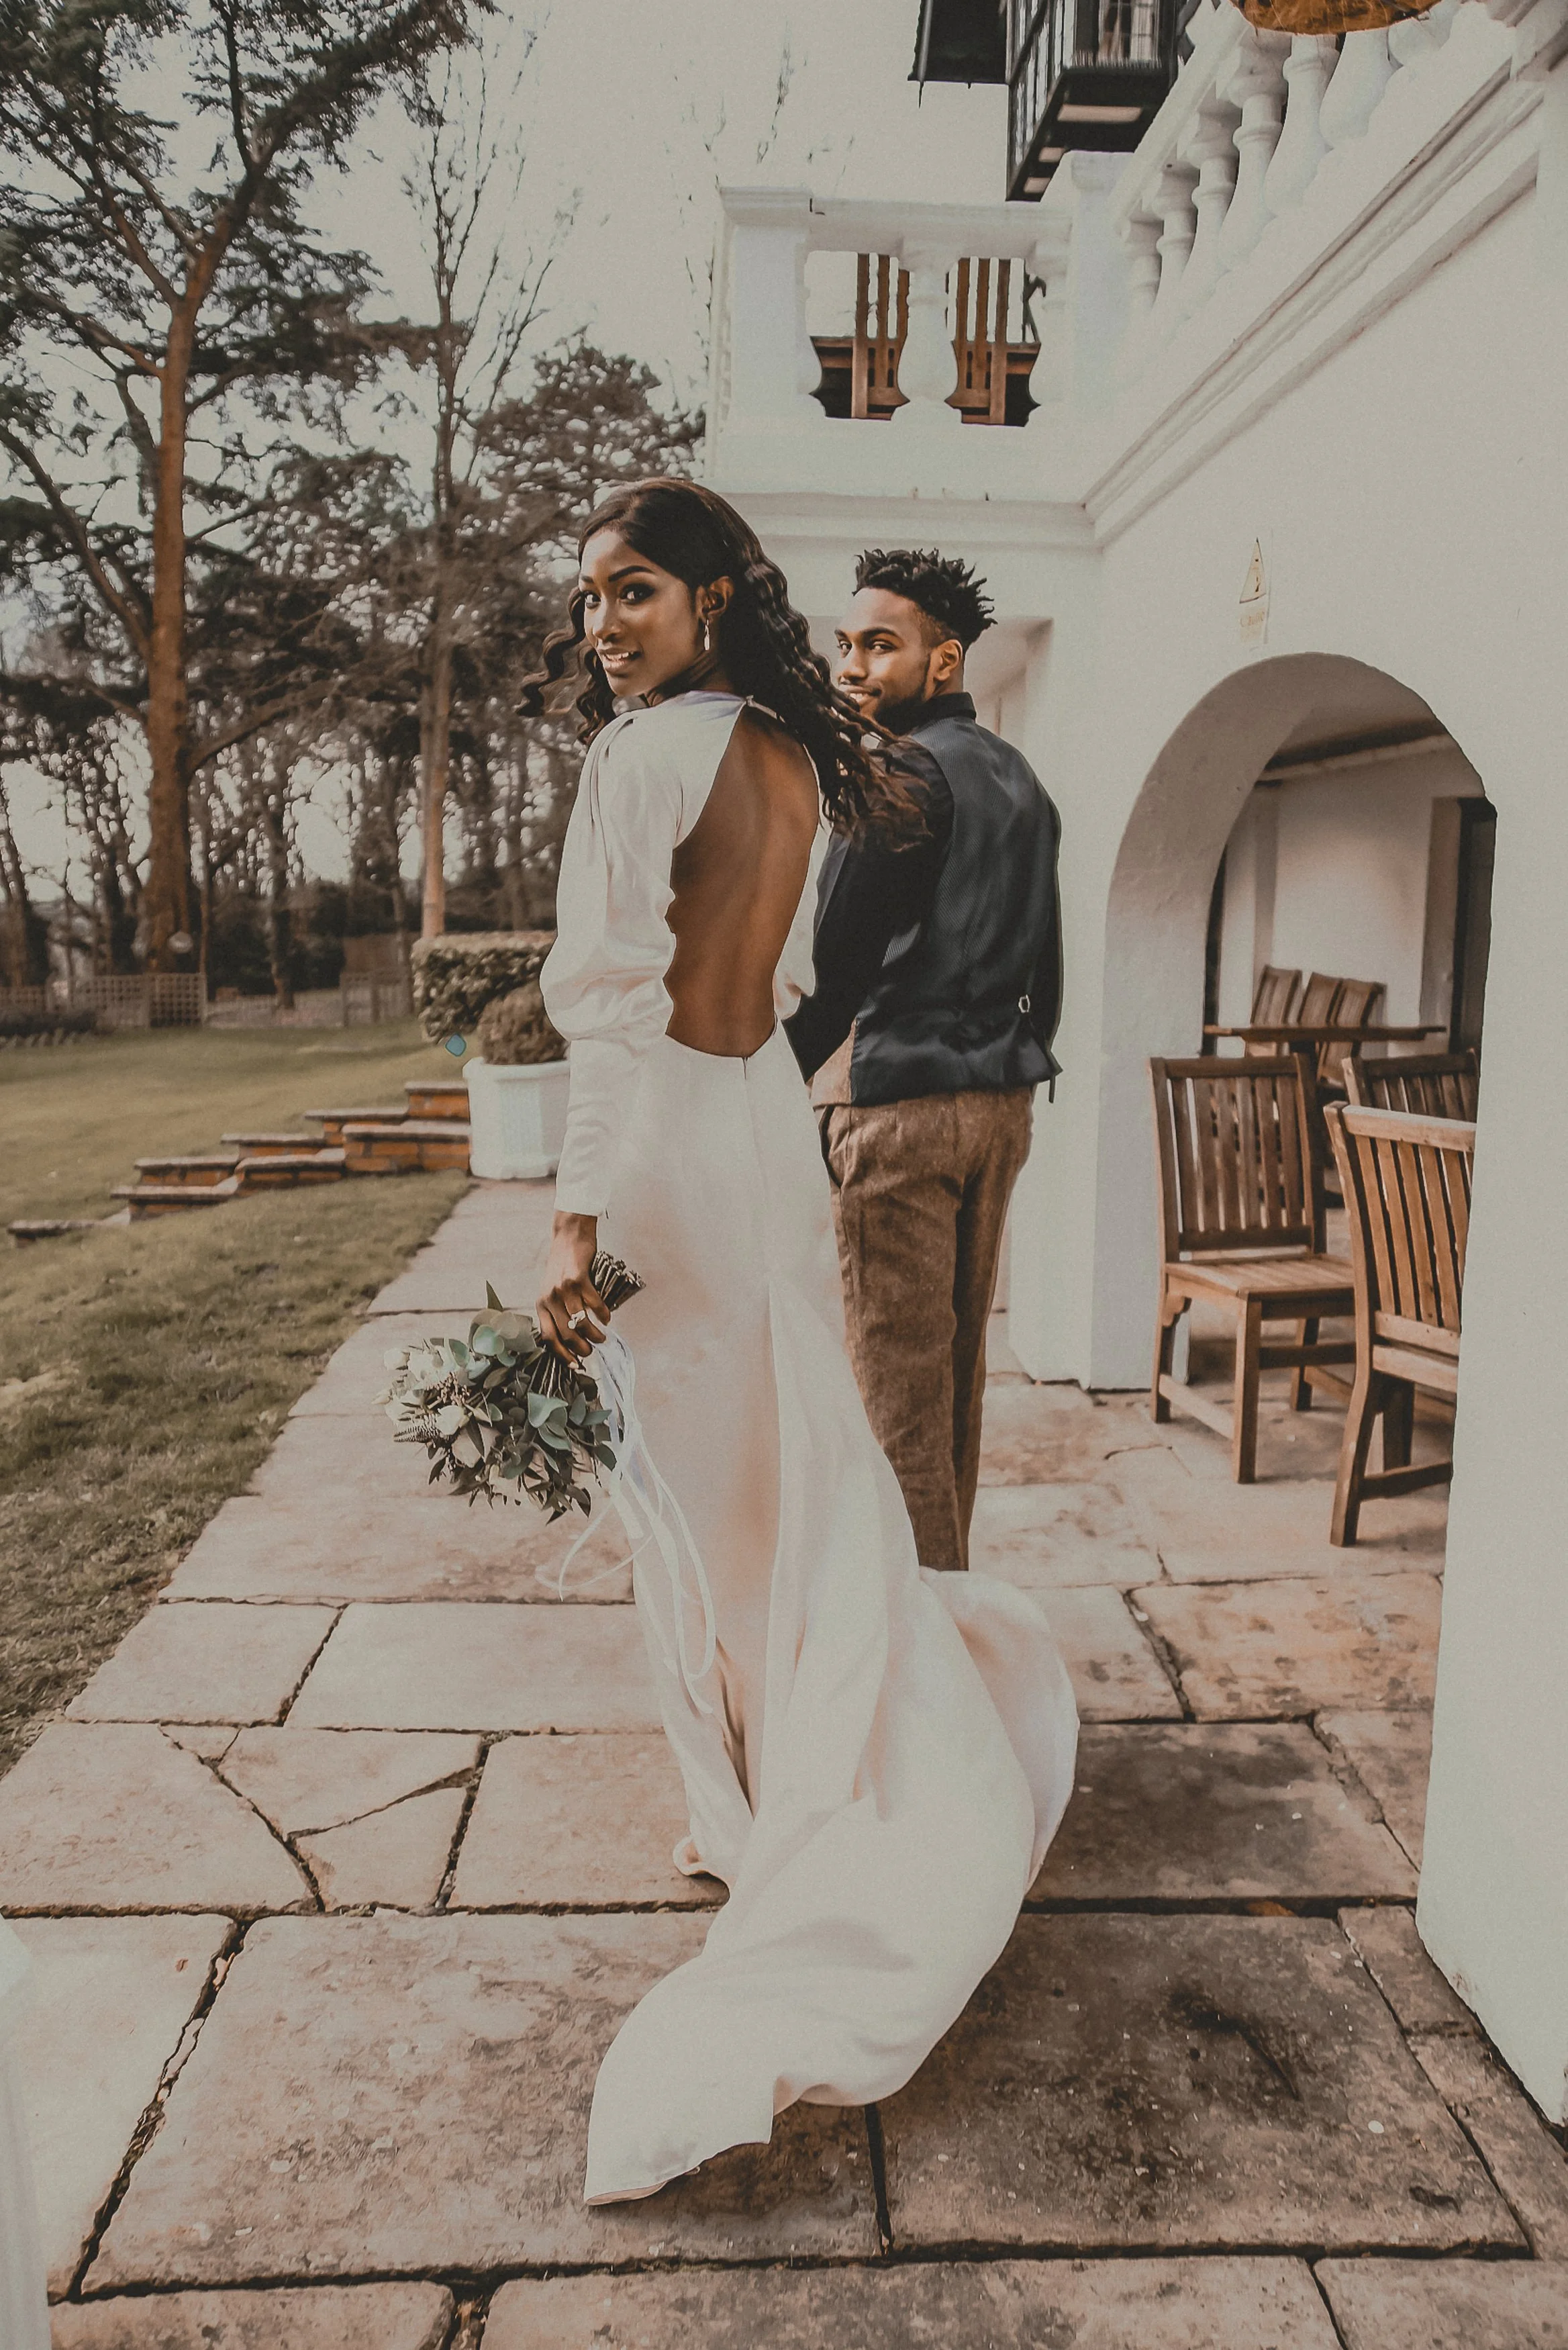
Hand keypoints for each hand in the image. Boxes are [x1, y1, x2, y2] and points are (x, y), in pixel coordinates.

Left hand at [537, 1213, 608, 1361]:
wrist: (569, 1236)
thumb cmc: (562, 1263)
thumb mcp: (552, 1289)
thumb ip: (557, 1309)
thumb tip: (571, 1335)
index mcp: (541, 1304)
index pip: (548, 1338)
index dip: (562, 1355)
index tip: (574, 1364)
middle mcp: (549, 1298)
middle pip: (565, 1334)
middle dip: (581, 1348)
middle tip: (591, 1351)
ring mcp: (563, 1289)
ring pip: (580, 1323)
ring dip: (594, 1334)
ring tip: (602, 1337)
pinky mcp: (578, 1279)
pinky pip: (593, 1304)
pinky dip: (602, 1314)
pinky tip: (606, 1317)